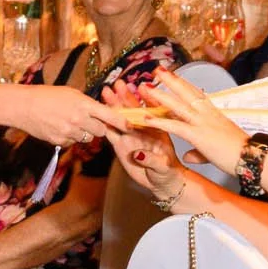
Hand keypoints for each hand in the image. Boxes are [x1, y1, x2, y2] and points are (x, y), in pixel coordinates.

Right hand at [11, 84, 122, 148]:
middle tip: (91, 121)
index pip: (109, 115)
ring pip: (88, 138)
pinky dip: (70, 138)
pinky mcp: (60, 141)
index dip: (122, 122)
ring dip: (84, 133)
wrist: (24, 106)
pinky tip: (60, 127)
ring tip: (71, 122)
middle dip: (99, 127)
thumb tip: (103, 112)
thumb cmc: (48, 95)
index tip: (131, 126)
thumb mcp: (72, 93)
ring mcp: (69, 132)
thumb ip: (88, 104)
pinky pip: (73, 143)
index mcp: (84, 104)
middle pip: (101, 131)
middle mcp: (78, 120)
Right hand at [101, 82, 187, 202]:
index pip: (153, 113)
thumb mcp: (163, 168)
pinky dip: (105, 123)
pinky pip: (111, 132)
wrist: (162, 184)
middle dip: (126, 97)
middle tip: (119, 84)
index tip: (143, 87)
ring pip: (120, 119)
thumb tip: (138, 154)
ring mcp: (131, 136)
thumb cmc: (168, 174)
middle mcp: (144, 130)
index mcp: (159, 131)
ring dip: (114, 105)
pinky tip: (98, 112)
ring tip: (106, 92)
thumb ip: (151, 160)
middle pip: (134, 111)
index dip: (148, 100)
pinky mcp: (120, 145)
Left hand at [136, 70, 248, 175]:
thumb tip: (189, 156)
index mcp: (214, 114)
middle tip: (157, 69)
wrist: (252, 157)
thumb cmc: (240, 153)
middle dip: (171, 80)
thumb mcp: (217, 149)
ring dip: (160, 95)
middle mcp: (207, 114)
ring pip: (178, 105)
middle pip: (187, 92)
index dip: (184, 85)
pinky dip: (158, 122)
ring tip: (146, 87)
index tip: (174, 75)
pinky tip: (145, 118)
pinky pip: (174, 126)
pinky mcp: (198, 135)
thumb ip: (199, 151)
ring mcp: (202, 123)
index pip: (197, 95)